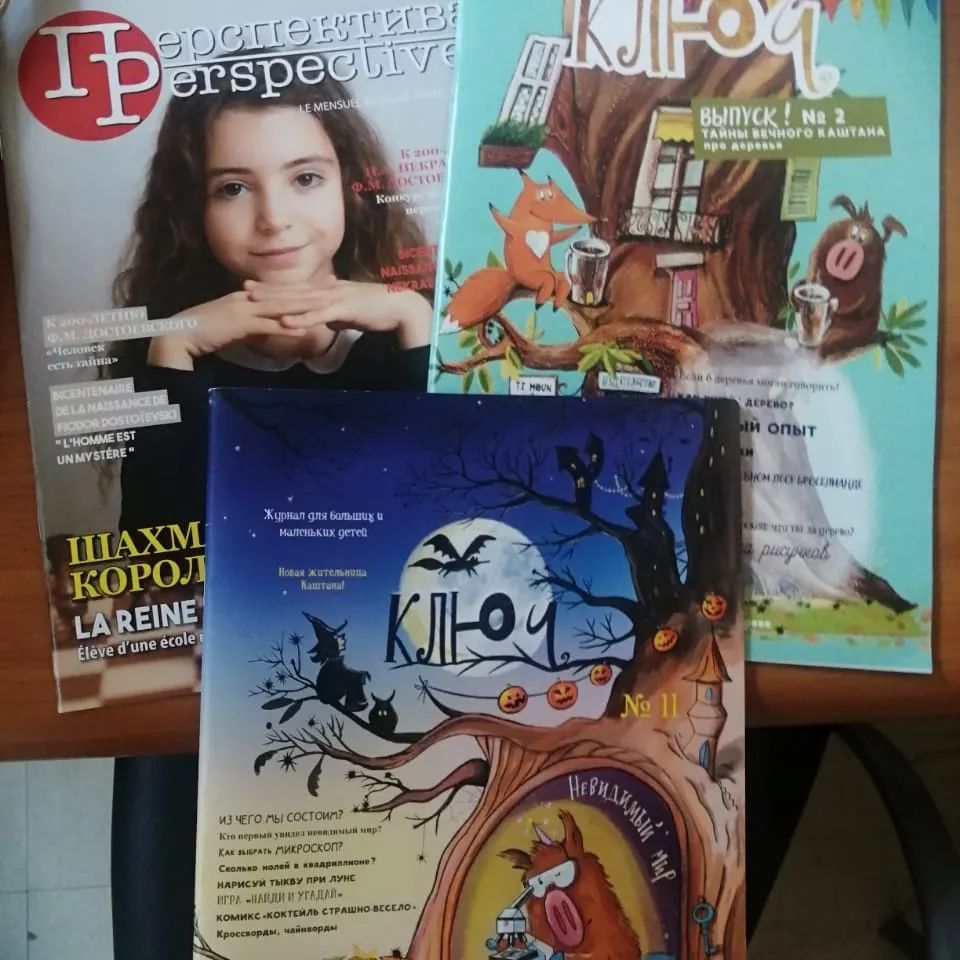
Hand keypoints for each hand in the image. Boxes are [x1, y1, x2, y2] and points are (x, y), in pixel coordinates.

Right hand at [147, 288, 341, 370]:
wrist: (179, 335)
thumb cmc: (203, 333)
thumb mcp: (232, 326)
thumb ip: (250, 325)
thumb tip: (266, 329)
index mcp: (246, 297)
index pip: (280, 290)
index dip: (302, 287)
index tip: (323, 284)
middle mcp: (247, 299)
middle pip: (285, 294)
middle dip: (311, 290)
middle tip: (336, 286)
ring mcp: (243, 310)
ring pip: (280, 307)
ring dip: (305, 306)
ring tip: (327, 304)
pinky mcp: (238, 325)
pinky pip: (266, 327)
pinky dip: (285, 327)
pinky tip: (303, 329)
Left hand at [245, 278, 432, 349]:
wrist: (400, 307)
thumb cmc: (377, 310)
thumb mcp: (350, 313)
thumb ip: (335, 315)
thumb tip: (325, 322)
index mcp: (329, 290)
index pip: (297, 288)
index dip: (275, 288)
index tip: (253, 288)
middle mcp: (328, 290)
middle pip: (292, 291)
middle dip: (268, 291)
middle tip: (243, 291)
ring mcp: (335, 298)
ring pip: (301, 301)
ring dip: (278, 303)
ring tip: (256, 304)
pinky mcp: (344, 309)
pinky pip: (318, 315)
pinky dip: (301, 318)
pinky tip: (285, 322)